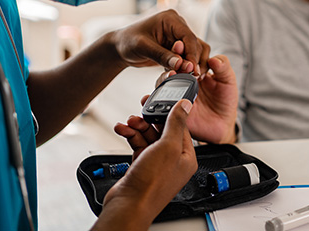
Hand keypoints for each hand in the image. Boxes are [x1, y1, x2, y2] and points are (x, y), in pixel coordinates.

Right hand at [93, 100, 196, 229]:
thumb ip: (176, 123)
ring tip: (128, 122)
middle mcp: (173, 160)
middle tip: (139, 113)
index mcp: (186, 156)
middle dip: (149, 120)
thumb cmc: (152, 182)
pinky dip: (130, 136)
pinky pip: (138, 145)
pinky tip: (122, 130)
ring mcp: (157, 163)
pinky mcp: (142, 166)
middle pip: (162, 131)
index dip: (169, 113)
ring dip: (137, 127)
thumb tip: (186, 105)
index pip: (181, 127)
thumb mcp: (167, 146)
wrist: (129, 204)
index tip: (158, 103)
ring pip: (148, 137)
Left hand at [112, 9, 209, 75]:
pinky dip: (186, 67)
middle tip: (189, 76)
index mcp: (170, 19)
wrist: (120, 47)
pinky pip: (188, 57)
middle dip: (192, 61)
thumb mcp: (143, 47)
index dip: (192, 54)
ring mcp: (178, 36)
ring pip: (196, 51)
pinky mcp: (177, 47)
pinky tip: (180, 75)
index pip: (189, 37)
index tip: (192, 69)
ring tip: (187, 77)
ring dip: (192, 65)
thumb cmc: (128, 41)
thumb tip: (180, 64)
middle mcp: (178, 26)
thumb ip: (161, 55)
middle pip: (195, 45)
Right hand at [152, 48, 238, 143]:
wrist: (223, 124)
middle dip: (172, 63)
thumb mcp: (228, 81)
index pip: (185, 57)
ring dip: (164, 78)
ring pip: (163, 83)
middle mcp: (183, 80)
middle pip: (171, 68)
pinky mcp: (172, 109)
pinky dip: (154, 99)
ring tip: (170, 75)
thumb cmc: (225, 100)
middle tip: (177, 62)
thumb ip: (223, 68)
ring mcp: (176, 94)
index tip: (180, 45)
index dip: (182, 50)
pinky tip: (153, 97)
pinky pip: (160, 103)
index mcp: (194, 70)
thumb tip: (214, 59)